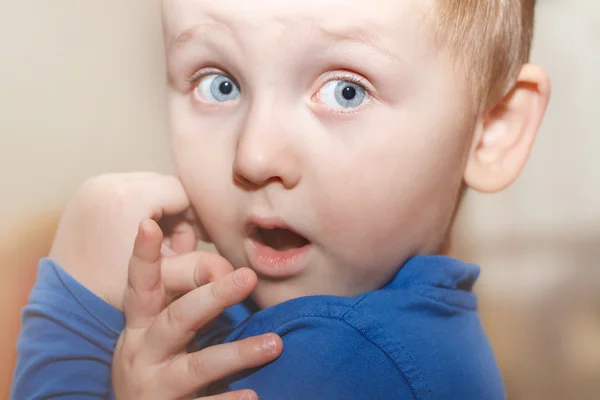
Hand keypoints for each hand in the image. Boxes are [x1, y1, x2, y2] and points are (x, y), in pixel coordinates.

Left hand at [49, 172, 201, 309]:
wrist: (64, 304)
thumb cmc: (115, 294)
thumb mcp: (164, 280)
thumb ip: (200, 267)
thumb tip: (237, 269)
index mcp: (129, 198)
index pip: (183, 192)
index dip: (197, 217)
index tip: (201, 242)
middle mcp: (108, 183)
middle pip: (165, 187)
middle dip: (177, 215)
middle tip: (176, 248)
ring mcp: (93, 186)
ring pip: (147, 187)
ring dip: (159, 212)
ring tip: (156, 246)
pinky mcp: (85, 192)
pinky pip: (126, 190)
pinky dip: (138, 209)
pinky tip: (136, 239)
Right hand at [112, 219, 282, 399]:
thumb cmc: (154, 363)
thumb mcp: (156, 331)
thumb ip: (185, 300)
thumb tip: (227, 268)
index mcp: (140, 325)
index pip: (141, 285)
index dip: (143, 256)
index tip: (148, 223)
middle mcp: (142, 352)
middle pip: (177, 319)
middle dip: (212, 297)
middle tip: (248, 276)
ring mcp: (156, 386)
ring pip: (196, 366)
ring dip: (236, 353)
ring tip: (275, 344)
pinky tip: (254, 396)